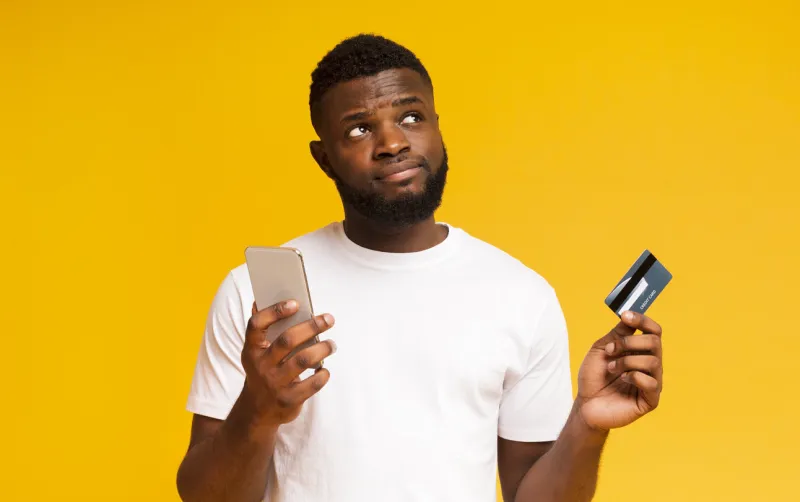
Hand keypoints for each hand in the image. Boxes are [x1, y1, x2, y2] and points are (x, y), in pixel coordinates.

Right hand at [240, 300, 336, 428]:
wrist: (257, 410)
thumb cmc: (263, 371)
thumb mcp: (257, 352)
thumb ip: (262, 328)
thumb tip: (261, 299)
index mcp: (252, 350)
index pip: (257, 325)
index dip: (274, 311)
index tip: (295, 303)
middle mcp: (261, 366)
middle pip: (287, 340)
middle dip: (311, 326)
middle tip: (329, 318)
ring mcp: (274, 384)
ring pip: (303, 360)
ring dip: (322, 348)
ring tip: (332, 344)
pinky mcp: (289, 400)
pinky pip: (312, 384)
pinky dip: (323, 374)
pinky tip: (324, 369)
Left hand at [576, 311, 662, 430]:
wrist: (586, 404)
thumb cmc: (594, 377)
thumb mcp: (602, 349)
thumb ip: (617, 334)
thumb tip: (629, 315)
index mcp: (641, 351)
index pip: (653, 331)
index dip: (642, 320)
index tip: (626, 315)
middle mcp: (650, 365)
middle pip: (655, 342)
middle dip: (629, 342)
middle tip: (610, 351)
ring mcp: (653, 382)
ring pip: (653, 361)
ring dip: (626, 361)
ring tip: (611, 369)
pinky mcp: (651, 400)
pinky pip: (652, 382)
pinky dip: (633, 376)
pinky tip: (621, 379)